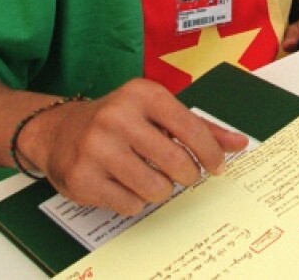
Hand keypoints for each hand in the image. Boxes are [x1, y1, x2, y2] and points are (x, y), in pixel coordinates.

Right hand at [23, 79, 247, 215]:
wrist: (59, 131)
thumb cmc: (120, 121)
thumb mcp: (158, 112)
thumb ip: (200, 128)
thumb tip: (240, 144)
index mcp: (143, 94)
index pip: (190, 128)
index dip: (211, 153)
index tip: (217, 167)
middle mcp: (117, 117)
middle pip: (175, 162)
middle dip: (188, 175)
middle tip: (185, 176)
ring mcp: (96, 148)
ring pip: (154, 188)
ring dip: (161, 190)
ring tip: (152, 178)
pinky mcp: (82, 177)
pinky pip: (130, 204)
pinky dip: (136, 201)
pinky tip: (125, 185)